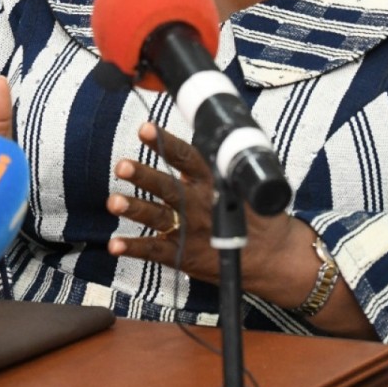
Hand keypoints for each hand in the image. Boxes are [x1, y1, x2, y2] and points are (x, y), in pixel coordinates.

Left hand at [105, 122, 306, 302]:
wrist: (274, 257)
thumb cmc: (256, 215)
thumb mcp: (243, 184)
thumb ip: (219, 163)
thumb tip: (199, 133)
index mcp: (213, 182)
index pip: (187, 158)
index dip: (166, 143)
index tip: (146, 128)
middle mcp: (199, 205)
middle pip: (167, 187)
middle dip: (144, 176)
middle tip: (122, 166)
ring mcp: (190, 231)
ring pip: (157, 217)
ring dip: (134, 209)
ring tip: (113, 202)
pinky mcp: (184, 256)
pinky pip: (155, 251)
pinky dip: (133, 248)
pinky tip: (113, 244)